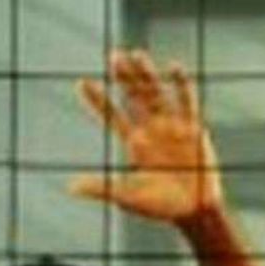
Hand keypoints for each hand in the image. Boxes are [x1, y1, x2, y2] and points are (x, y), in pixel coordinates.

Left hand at [70, 48, 223, 223]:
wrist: (193, 211)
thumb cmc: (159, 206)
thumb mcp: (127, 197)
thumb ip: (103, 187)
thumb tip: (71, 187)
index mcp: (134, 144)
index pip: (112, 116)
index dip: (97, 100)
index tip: (81, 83)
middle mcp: (151, 130)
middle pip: (134, 98)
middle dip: (123, 78)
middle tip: (113, 56)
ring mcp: (171, 127)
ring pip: (157, 95)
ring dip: (147, 76)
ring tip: (136, 54)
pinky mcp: (192, 128)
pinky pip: (186, 102)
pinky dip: (181, 86)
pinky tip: (172, 67)